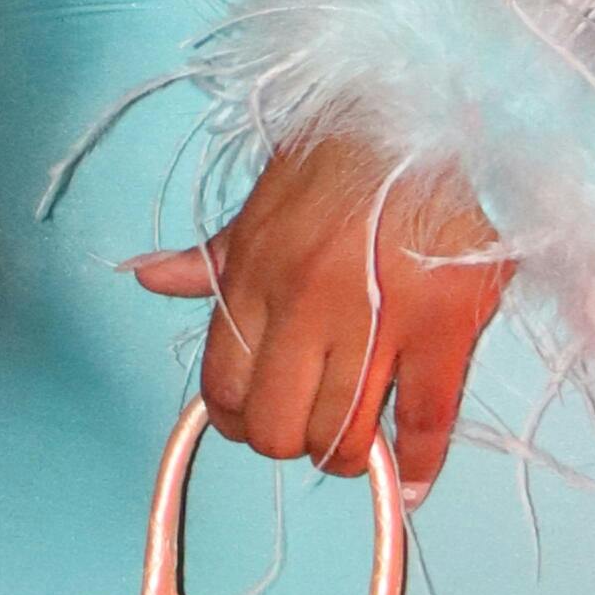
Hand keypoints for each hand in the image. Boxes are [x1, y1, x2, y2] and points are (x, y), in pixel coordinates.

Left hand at [132, 127, 509, 484]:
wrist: (433, 113)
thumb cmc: (345, 152)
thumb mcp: (264, 199)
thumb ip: (212, 255)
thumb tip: (148, 279)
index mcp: (253, 275)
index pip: (224, 385)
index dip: (237, 420)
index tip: (258, 423)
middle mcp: (305, 307)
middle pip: (279, 425)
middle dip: (289, 444)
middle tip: (309, 436)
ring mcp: (378, 322)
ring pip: (343, 433)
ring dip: (345, 456)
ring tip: (355, 450)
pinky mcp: (445, 328)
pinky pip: (425, 419)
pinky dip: (417, 462)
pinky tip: (411, 481)